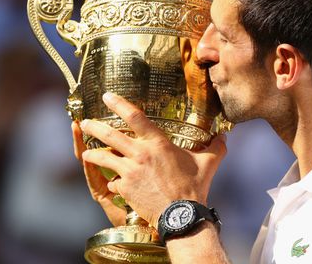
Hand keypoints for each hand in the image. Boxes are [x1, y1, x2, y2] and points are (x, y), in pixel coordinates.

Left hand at [80, 92, 226, 226]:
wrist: (180, 215)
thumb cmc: (194, 187)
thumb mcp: (209, 163)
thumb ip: (216, 147)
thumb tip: (225, 136)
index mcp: (158, 143)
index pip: (135, 117)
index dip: (119, 104)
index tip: (107, 96)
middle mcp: (140, 154)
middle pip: (110, 135)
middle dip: (94, 127)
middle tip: (86, 123)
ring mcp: (130, 172)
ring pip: (103, 158)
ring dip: (93, 154)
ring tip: (87, 152)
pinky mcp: (126, 188)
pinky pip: (113, 182)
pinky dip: (113, 181)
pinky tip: (112, 182)